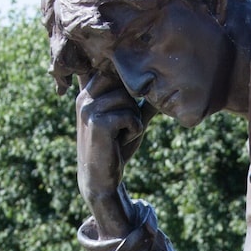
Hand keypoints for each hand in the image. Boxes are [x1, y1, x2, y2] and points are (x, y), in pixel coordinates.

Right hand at [76, 71, 154, 237]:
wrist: (101, 178)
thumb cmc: (116, 147)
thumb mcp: (129, 120)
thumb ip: (142, 102)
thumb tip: (166, 84)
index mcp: (87, 94)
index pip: (113, 72)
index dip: (128, 87)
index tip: (126, 109)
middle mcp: (84, 98)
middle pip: (123, 83)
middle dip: (132, 104)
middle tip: (124, 125)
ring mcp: (89, 109)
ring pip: (129, 101)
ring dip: (134, 120)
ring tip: (121, 134)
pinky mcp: (98, 122)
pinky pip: (131, 116)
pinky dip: (134, 130)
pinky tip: (121, 142)